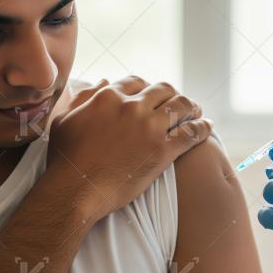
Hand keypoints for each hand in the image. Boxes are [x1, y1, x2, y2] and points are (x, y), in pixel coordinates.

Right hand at [47, 76, 212, 220]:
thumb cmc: (65, 159)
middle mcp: (132, 107)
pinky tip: (207, 128)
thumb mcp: (65, 120)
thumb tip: (102, 82)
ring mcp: (150, 128)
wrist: (75, 190)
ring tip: (197, 111)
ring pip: (181, 107)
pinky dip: (202, 128)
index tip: (153, 96)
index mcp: (109, 97)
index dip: (148, 88)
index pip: (137, 82)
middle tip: (179, 102)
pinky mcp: (162, 151)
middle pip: (163, 90)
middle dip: (173, 94)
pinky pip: (191, 133)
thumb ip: (84, 98)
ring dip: (192, 107)